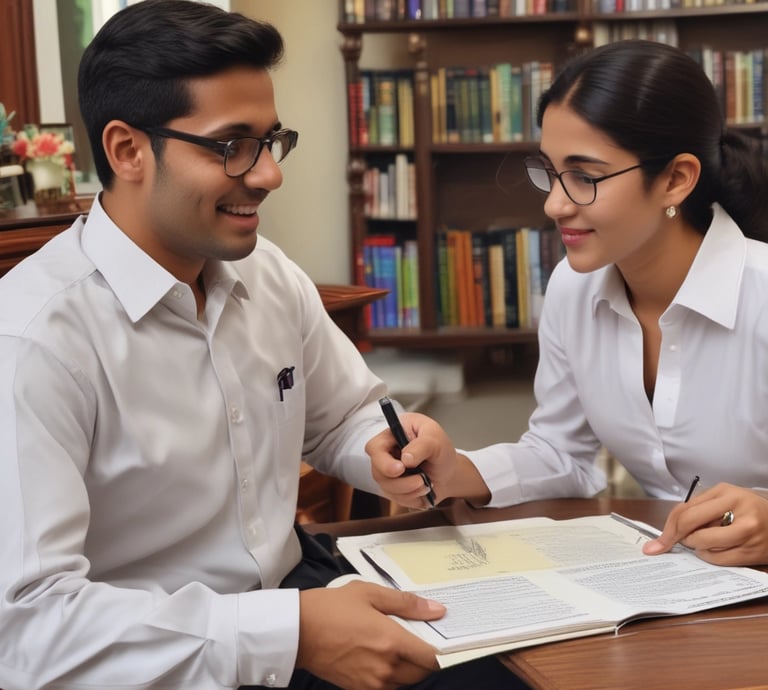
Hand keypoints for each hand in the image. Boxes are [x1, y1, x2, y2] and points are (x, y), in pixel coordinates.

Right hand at [296, 580, 444, 689]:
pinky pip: (386, 689)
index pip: (432, 657)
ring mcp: (372, 683)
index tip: (442, 641)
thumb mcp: (369, 593)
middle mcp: (386, 667)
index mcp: (391, 641)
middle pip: (421, 674)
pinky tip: (381, 659)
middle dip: (424, 659)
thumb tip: (437, 609)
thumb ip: (406, 603)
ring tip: (396, 648)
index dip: (442, 651)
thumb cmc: (332, 607)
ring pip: (404, 683)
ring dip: (408, 670)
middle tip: (416, 640)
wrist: (298, 631)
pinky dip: (390, 678)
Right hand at [366, 412, 488, 508]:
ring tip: (427, 484)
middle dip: (400, 482)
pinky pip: (397, 499)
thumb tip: (406, 458)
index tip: (400, 468)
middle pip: (378, 472)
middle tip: (421, 480)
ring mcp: (388, 473)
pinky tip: (424, 490)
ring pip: (387, 488)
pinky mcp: (393, 489)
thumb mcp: (436, 439)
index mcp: (392, 435)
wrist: (450, 471)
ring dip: (410, 490)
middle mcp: (386, 454)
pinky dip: (413, 498)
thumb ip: (422, 445)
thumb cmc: (440, 449)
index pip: (374, 448)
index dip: (383, 461)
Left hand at [643, 483, 767, 565]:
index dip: (669, 527)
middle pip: (691, 527)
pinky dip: (710, 557)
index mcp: (726, 492)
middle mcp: (737, 509)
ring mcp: (747, 531)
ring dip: (697, 547)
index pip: (686, 511)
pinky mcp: (752, 551)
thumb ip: (698, 508)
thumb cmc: (748, 510)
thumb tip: (669, 529)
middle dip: (679, 538)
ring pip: (703, 545)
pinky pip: (718, 559)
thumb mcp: (725, 499)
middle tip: (680, 541)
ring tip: (705, 541)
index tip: (659, 541)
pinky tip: (716, 550)